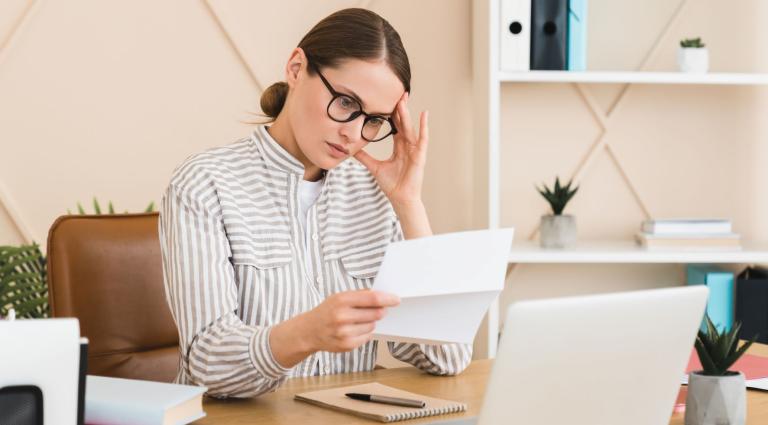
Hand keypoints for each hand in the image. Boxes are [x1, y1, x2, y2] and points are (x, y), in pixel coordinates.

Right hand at [302, 290, 399, 352]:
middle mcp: (343, 317)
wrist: (309, 331)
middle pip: (377, 313)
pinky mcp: (347, 345)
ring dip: (369, 322)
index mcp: (342, 300)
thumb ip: (360, 295)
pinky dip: (364, 333)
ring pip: (373, 325)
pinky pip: (367, 337)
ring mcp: (345, 333)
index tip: (396, 300)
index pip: (373, 299)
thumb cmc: (327, 311)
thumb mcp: (339, 297)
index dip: (388, 299)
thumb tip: (382, 296)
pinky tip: (352, 330)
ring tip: (355, 321)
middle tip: (372, 310)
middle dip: (379, 311)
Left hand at [354, 92, 428, 206]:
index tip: (387, 100)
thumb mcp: (374, 167)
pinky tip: (424, 114)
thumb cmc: (391, 184)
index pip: (395, 126)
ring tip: (403, 99)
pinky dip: (424, 127)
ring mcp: (415, 150)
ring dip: (407, 114)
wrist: (400, 198)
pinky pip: (423, 138)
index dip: (392, 113)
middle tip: (398, 92)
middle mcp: (408, 146)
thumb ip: (364, 157)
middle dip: (400, 108)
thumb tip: (351, 150)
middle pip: (403, 123)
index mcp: (399, 147)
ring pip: (409, 127)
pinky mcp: (420, 155)